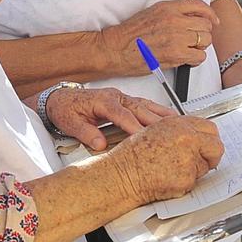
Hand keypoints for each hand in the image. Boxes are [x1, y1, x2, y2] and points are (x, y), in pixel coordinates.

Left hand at [47, 85, 172, 151]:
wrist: (60, 99)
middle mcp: (115, 97)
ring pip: (146, 105)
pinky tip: (171, 118)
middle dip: (156, 121)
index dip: (135, 127)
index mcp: (103, 101)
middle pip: (140, 108)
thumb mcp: (70, 123)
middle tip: (172, 133)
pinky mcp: (125, 101)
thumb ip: (86, 133)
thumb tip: (100, 144)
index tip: (145, 138)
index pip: (122, 115)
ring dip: (163, 114)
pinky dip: (159, 112)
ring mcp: (122, 97)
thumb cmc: (65, 109)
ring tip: (181, 123)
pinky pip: (145, 105)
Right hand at [105, 0, 217, 71]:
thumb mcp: (151, 13)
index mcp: (168, 8)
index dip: (210, 14)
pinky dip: (195, 59)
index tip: (213, 20)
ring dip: (199, 46)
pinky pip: (199, 56)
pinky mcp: (176, 54)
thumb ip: (172, 13)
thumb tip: (189, 18)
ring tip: (188, 49)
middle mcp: (175, 20)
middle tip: (194, 39)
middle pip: (205, 25)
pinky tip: (186, 58)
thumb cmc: (129, 35)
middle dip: (202, 33)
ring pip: (205, 41)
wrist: (116, 49)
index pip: (199, 5)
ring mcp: (177, 37)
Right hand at [106, 113, 222, 205]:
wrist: (123, 174)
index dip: (209, 139)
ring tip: (172, 170)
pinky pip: (195, 182)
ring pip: (205, 166)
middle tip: (204, 161)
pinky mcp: (187, 178)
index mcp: (178, 124)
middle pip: (216, 146)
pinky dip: (185, 183)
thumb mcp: (155, 131)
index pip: (209, 129)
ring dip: (195, 170)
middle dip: (212, 155)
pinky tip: (169, 179)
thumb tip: (194, 137)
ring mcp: (189, 158)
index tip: (208, 145)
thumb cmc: (132, 156)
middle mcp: (186, 138)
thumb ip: (178, 131)